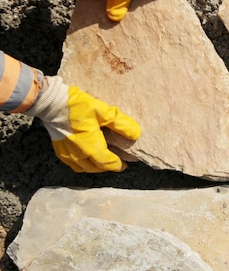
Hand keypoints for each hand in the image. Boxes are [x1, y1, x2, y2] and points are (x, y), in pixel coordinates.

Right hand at [26, 77, 140, 171]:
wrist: (50, 102)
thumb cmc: (77, 106)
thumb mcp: (103, 111)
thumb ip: (120, 123)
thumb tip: (136, 134)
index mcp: (90, 147)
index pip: (108, 163)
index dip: (119, 165)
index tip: (127, 163)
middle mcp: (78, 154)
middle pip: (97, 168)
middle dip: (108, 166)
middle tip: (118, 161)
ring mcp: (66, 153)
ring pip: (84, 168)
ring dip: (96, 166)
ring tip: (104, 159)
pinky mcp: (59, 150)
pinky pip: (74, 164)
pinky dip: (84, 163)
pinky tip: (88, 155)